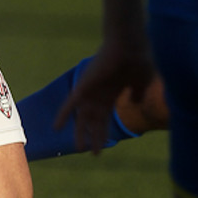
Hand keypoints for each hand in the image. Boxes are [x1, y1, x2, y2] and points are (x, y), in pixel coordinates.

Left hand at [55, 37, 156, 153]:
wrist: (129, 45)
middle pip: (95, 121)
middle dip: (95, 137)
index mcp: (112, 94)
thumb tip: (135, 102)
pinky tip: (56, 128)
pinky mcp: (83, 86)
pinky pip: (69, 104)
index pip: (106, 117)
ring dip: (81, 133)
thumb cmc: (137, 59)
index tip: (106, 144)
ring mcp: (90, 91)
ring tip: (79, 147)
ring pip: (83, 117)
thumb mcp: (141, 81)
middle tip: (94, 153)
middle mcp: (99, 94)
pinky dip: (62, 116)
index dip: (105, 131)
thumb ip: (137, 93)